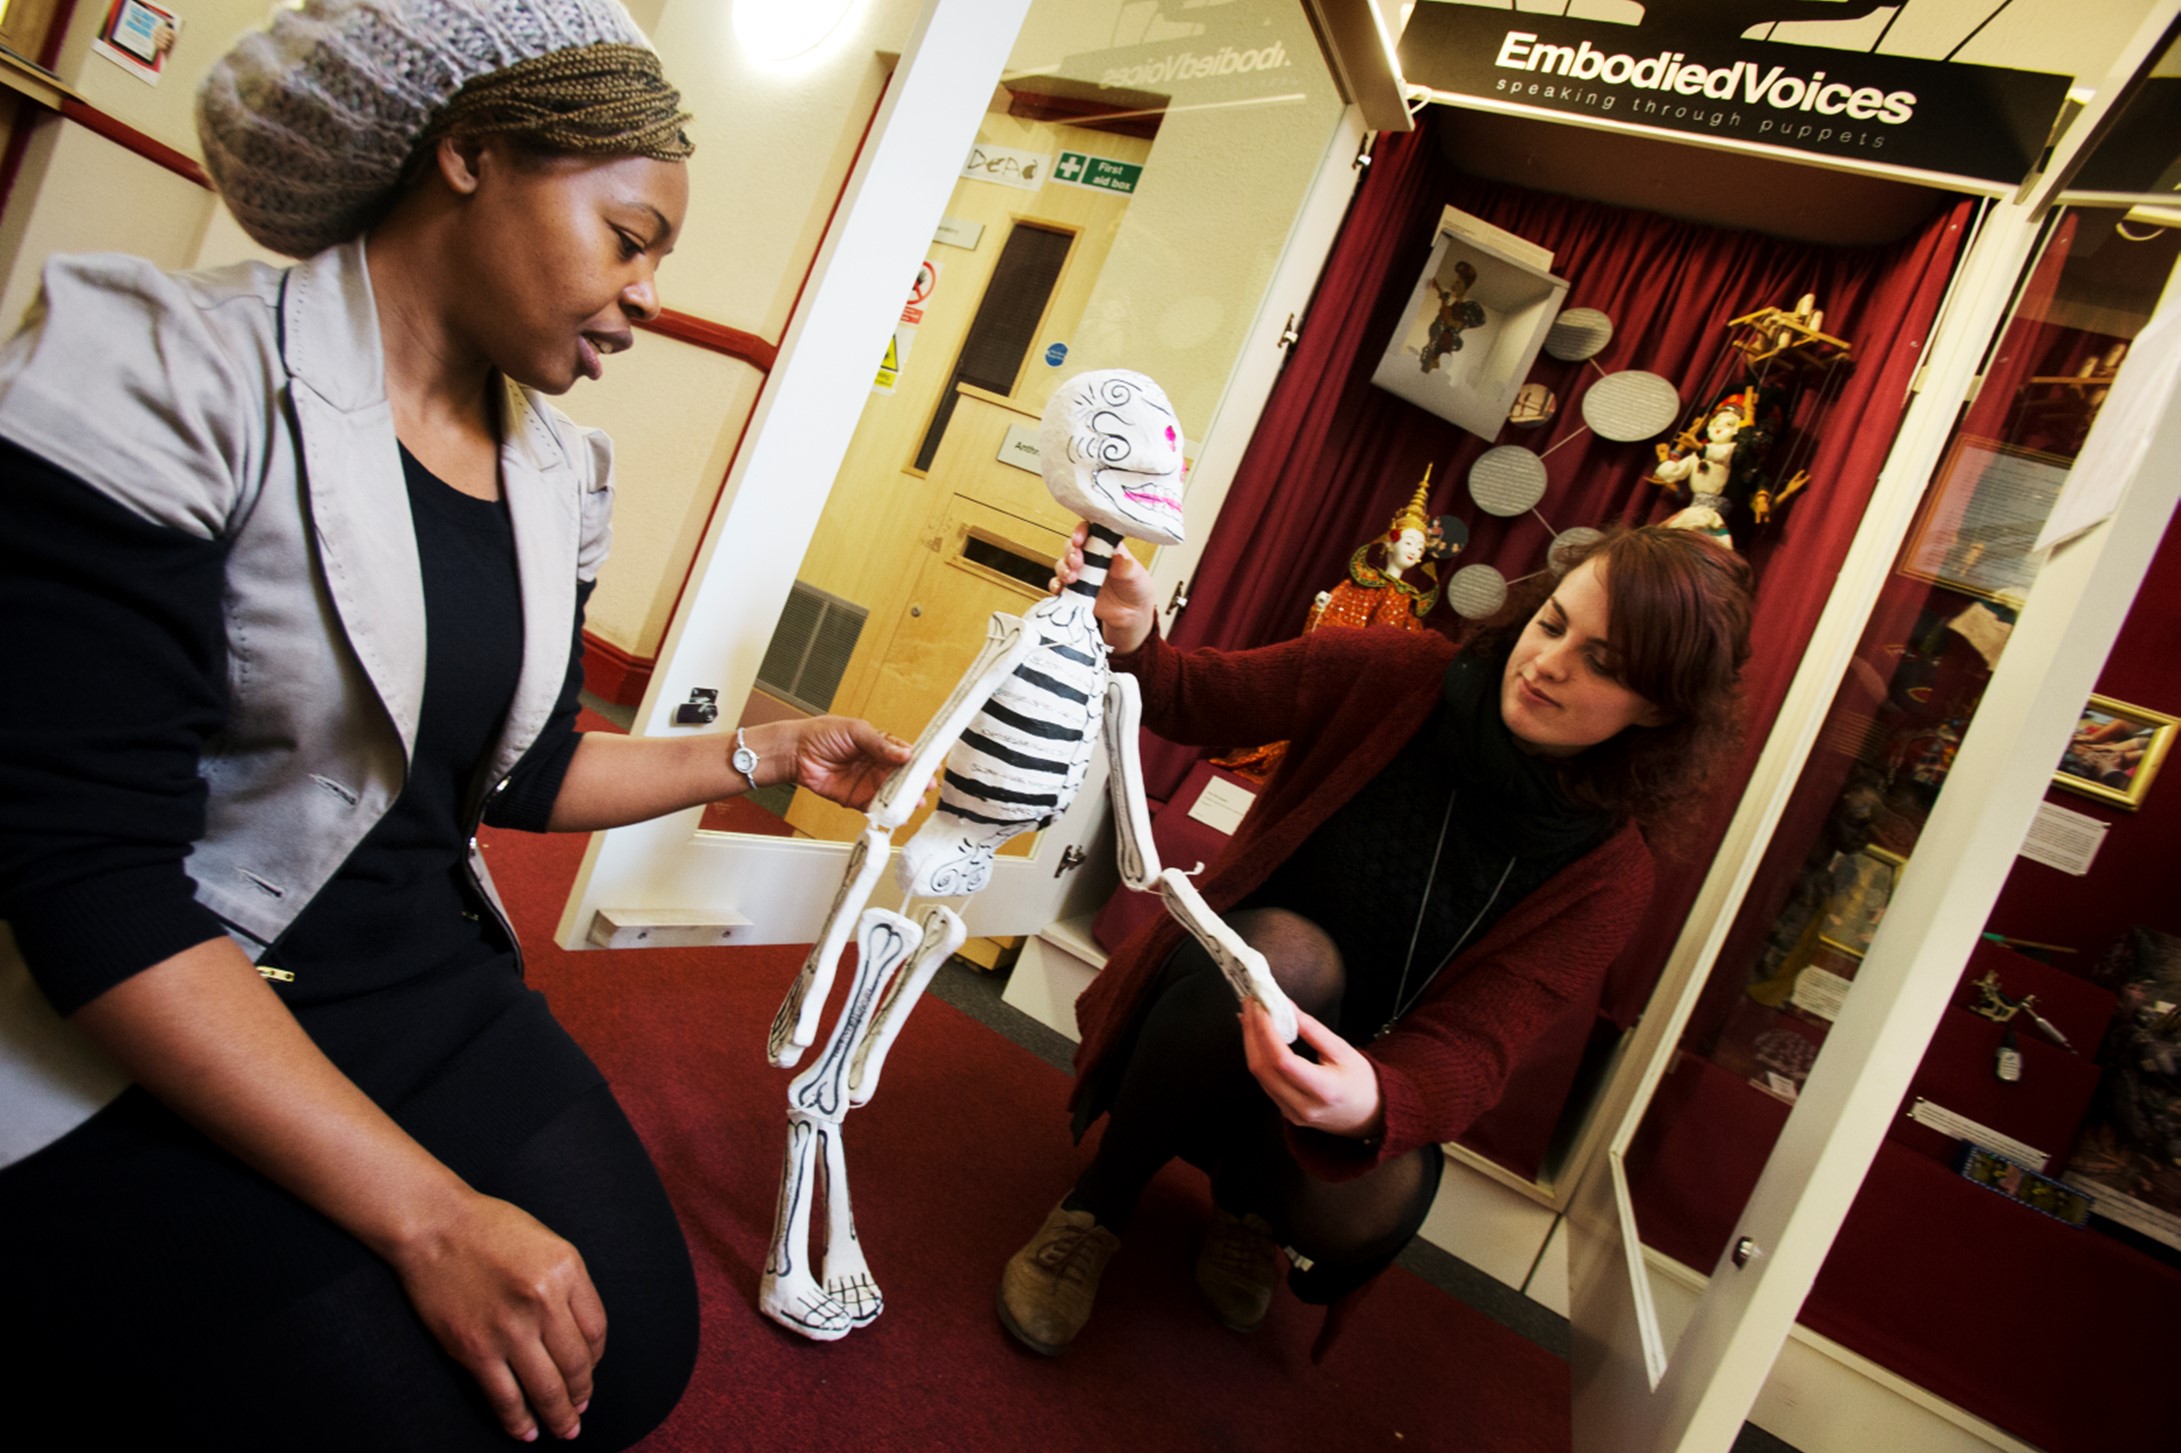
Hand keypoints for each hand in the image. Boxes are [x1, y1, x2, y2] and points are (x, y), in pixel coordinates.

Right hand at [391, 1192, 606, 1442]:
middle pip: (576, 1365)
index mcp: (567, 1271)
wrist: (435, 1226)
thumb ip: (569, 1287)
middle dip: (582, 1395)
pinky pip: (504, 1397)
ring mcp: (508, 1329)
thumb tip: (583, 1340)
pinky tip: (527, 1432)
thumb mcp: (549, 1244)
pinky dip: (518, 1421)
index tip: (590, 1370)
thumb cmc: (492, 1229)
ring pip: (546, 1388)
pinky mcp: (474, 1349)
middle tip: (582, 1412)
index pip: (597, 1331)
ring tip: (565, 1430)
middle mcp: (543, 1302)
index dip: (597, 1358)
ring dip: (559, 1416)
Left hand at [777, 715, 914, 811]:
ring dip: (905, 798)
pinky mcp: (856, 799)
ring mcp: (868, 783)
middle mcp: (877, 765)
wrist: (796, 752)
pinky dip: (887, 811)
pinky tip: (898, 813)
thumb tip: (906, 754)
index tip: (932, 765)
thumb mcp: (856, 731)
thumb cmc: (822, 734)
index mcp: (880, 745)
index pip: (905, 753)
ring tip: (915, 801)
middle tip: (927, 787)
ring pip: (893, 793)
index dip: (919, 760)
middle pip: (903, 776)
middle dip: (917, 782)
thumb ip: (881, 744)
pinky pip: (876, 807)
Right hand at [1051, 521, 1157, 653]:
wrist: (1131, 614)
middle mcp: (1090, 557)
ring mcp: (1081, 573)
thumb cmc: (1136, 588)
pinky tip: (1059, 589)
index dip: (1081, 532)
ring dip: (1063, 568)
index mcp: (1106, 546)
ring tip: (1071, 578)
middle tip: (1077, 562)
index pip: (1090, 531)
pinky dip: (1055, 585)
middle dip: (1071, 553)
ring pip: (1063, 564)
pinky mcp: (1074, 589)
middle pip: (1072, 547)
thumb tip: (1119, 559)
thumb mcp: (1137, 577)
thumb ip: (1127, 568)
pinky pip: (1059, 584)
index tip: (1079, 540)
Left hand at [1239, 1000, 1383, 1139]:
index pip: (1283, 1061)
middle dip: (1252, 1031)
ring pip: (1258, 1075)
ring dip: (1250, 1042)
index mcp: (1324, 1090)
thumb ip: (1312, 1029)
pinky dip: (1256, 1055)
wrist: (1369, 1115)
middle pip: (1263, 1068)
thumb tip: (1286, 1007)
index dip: (1266, 1032)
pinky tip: (1255, 1036)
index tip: (1261, 1007)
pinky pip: (1263, 1081)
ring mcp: (1291, 1112)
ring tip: (1250, 1014)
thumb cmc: (1361, 1082)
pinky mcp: (1285, 1111)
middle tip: (1250, 1003)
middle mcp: (1303, 1106)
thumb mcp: (1343, 1050)